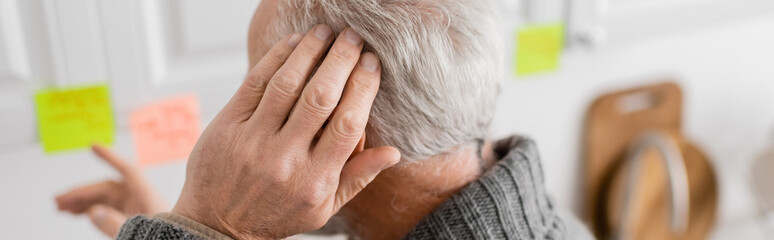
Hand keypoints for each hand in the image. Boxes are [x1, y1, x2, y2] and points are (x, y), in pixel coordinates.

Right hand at [55, 145, 167, 237]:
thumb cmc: (166, 237)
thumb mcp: (137, 232)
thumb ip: (115, 223)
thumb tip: (94, 212)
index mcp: (148, 196)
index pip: (128, 170)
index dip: (110, 157)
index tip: (93, 146)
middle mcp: (141, 199)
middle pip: (108, 188)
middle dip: (82, 193)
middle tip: (58, 201)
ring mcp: (136, 209)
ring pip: (105, 200)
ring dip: (83, 202)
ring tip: (60, 208)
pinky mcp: (132, 219)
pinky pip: (108, 210)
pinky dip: (92, 211)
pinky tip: (76, 214)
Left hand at [171, 24, 399, 238]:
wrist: (216, 224)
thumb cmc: (276, 215)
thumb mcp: (323, 208)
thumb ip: (357, 178)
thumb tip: (393, 152)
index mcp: (315, 180)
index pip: (348, 124)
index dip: (363, 87)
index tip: (371, 63)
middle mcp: (285, 159)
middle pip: (320, 97)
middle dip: (341, 60)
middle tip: (353, 37)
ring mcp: (254, 141)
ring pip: (287, 84)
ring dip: (310, 51)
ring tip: (325, 32)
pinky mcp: (228, 126)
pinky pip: (255, 84)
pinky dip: (276, 59)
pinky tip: (293, 43)